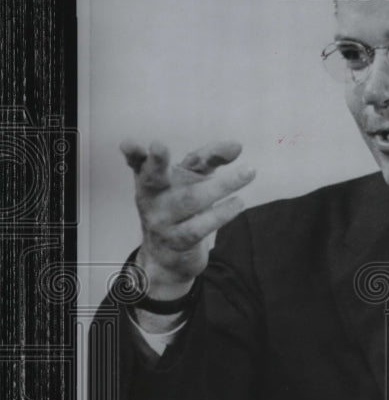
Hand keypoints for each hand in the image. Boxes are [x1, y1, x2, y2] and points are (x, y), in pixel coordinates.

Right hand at [120, 138, 255, 296]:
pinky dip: (222, 213)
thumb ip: (210, 158)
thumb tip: (236, 146)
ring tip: (249, 172)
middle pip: (153, 178)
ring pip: (191, 200)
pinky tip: (239, 202)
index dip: (134, 153)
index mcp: (149, 179)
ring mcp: (161, 222)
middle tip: (158, 145)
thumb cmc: (179, 205)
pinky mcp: (177, 242)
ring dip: (221, 185)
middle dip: (155, 162)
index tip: (128, 143)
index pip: (141, 163)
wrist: (168, 256)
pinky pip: (200, 227)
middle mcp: (150, 199)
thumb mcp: (191, 178)